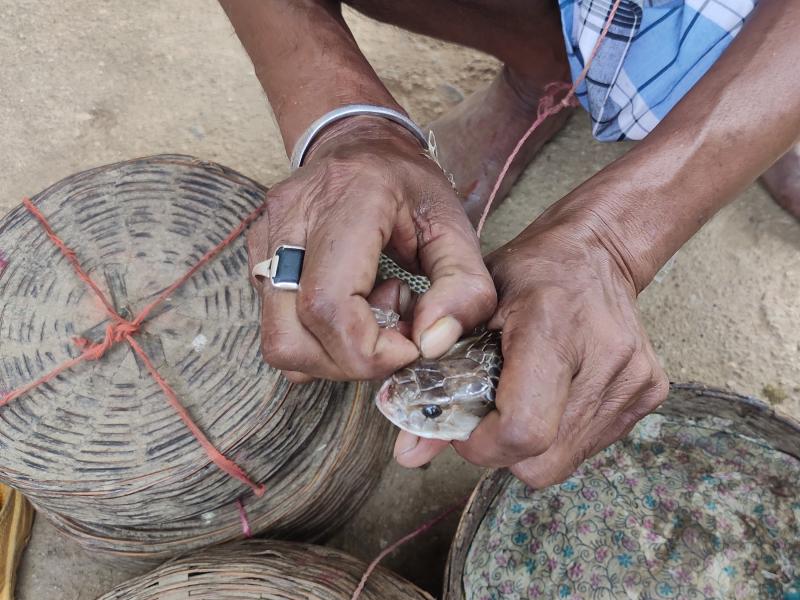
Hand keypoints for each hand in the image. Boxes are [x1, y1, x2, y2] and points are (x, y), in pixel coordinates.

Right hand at [247, 116, 495, 381]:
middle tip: (394, 333)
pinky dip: (319, 338)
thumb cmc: (410, 187)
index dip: (367, 349)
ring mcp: (266, 238)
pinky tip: (350, 305)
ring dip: (332, 353)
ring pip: (278, 342)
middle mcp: (293, 218)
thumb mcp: (456, 227)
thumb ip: (463, 289)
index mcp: (348, 200)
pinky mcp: (257, 257)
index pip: (328, 304)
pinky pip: (278, 329)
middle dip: (351, 360)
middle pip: (293, 336)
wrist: (359, 144)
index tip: (409, 347)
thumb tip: (431, 345)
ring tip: (371, 312)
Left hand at [395, 215, 667, 487]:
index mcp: (552, 328)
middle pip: (543, 462)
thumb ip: (437, 376)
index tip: (464, 425)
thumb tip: (409, 452)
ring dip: (531, 442)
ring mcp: (633, 380)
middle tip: (488, 412)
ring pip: (564, 462)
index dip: (482, 445)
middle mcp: (603, 359)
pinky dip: (560, 432)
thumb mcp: (472, 305)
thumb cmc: (530, 271)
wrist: (598, 251)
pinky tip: (552, 393)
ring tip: (521, 394)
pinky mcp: (648, 394)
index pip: (522, 430)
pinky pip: (588, 446)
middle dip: (502, 452)